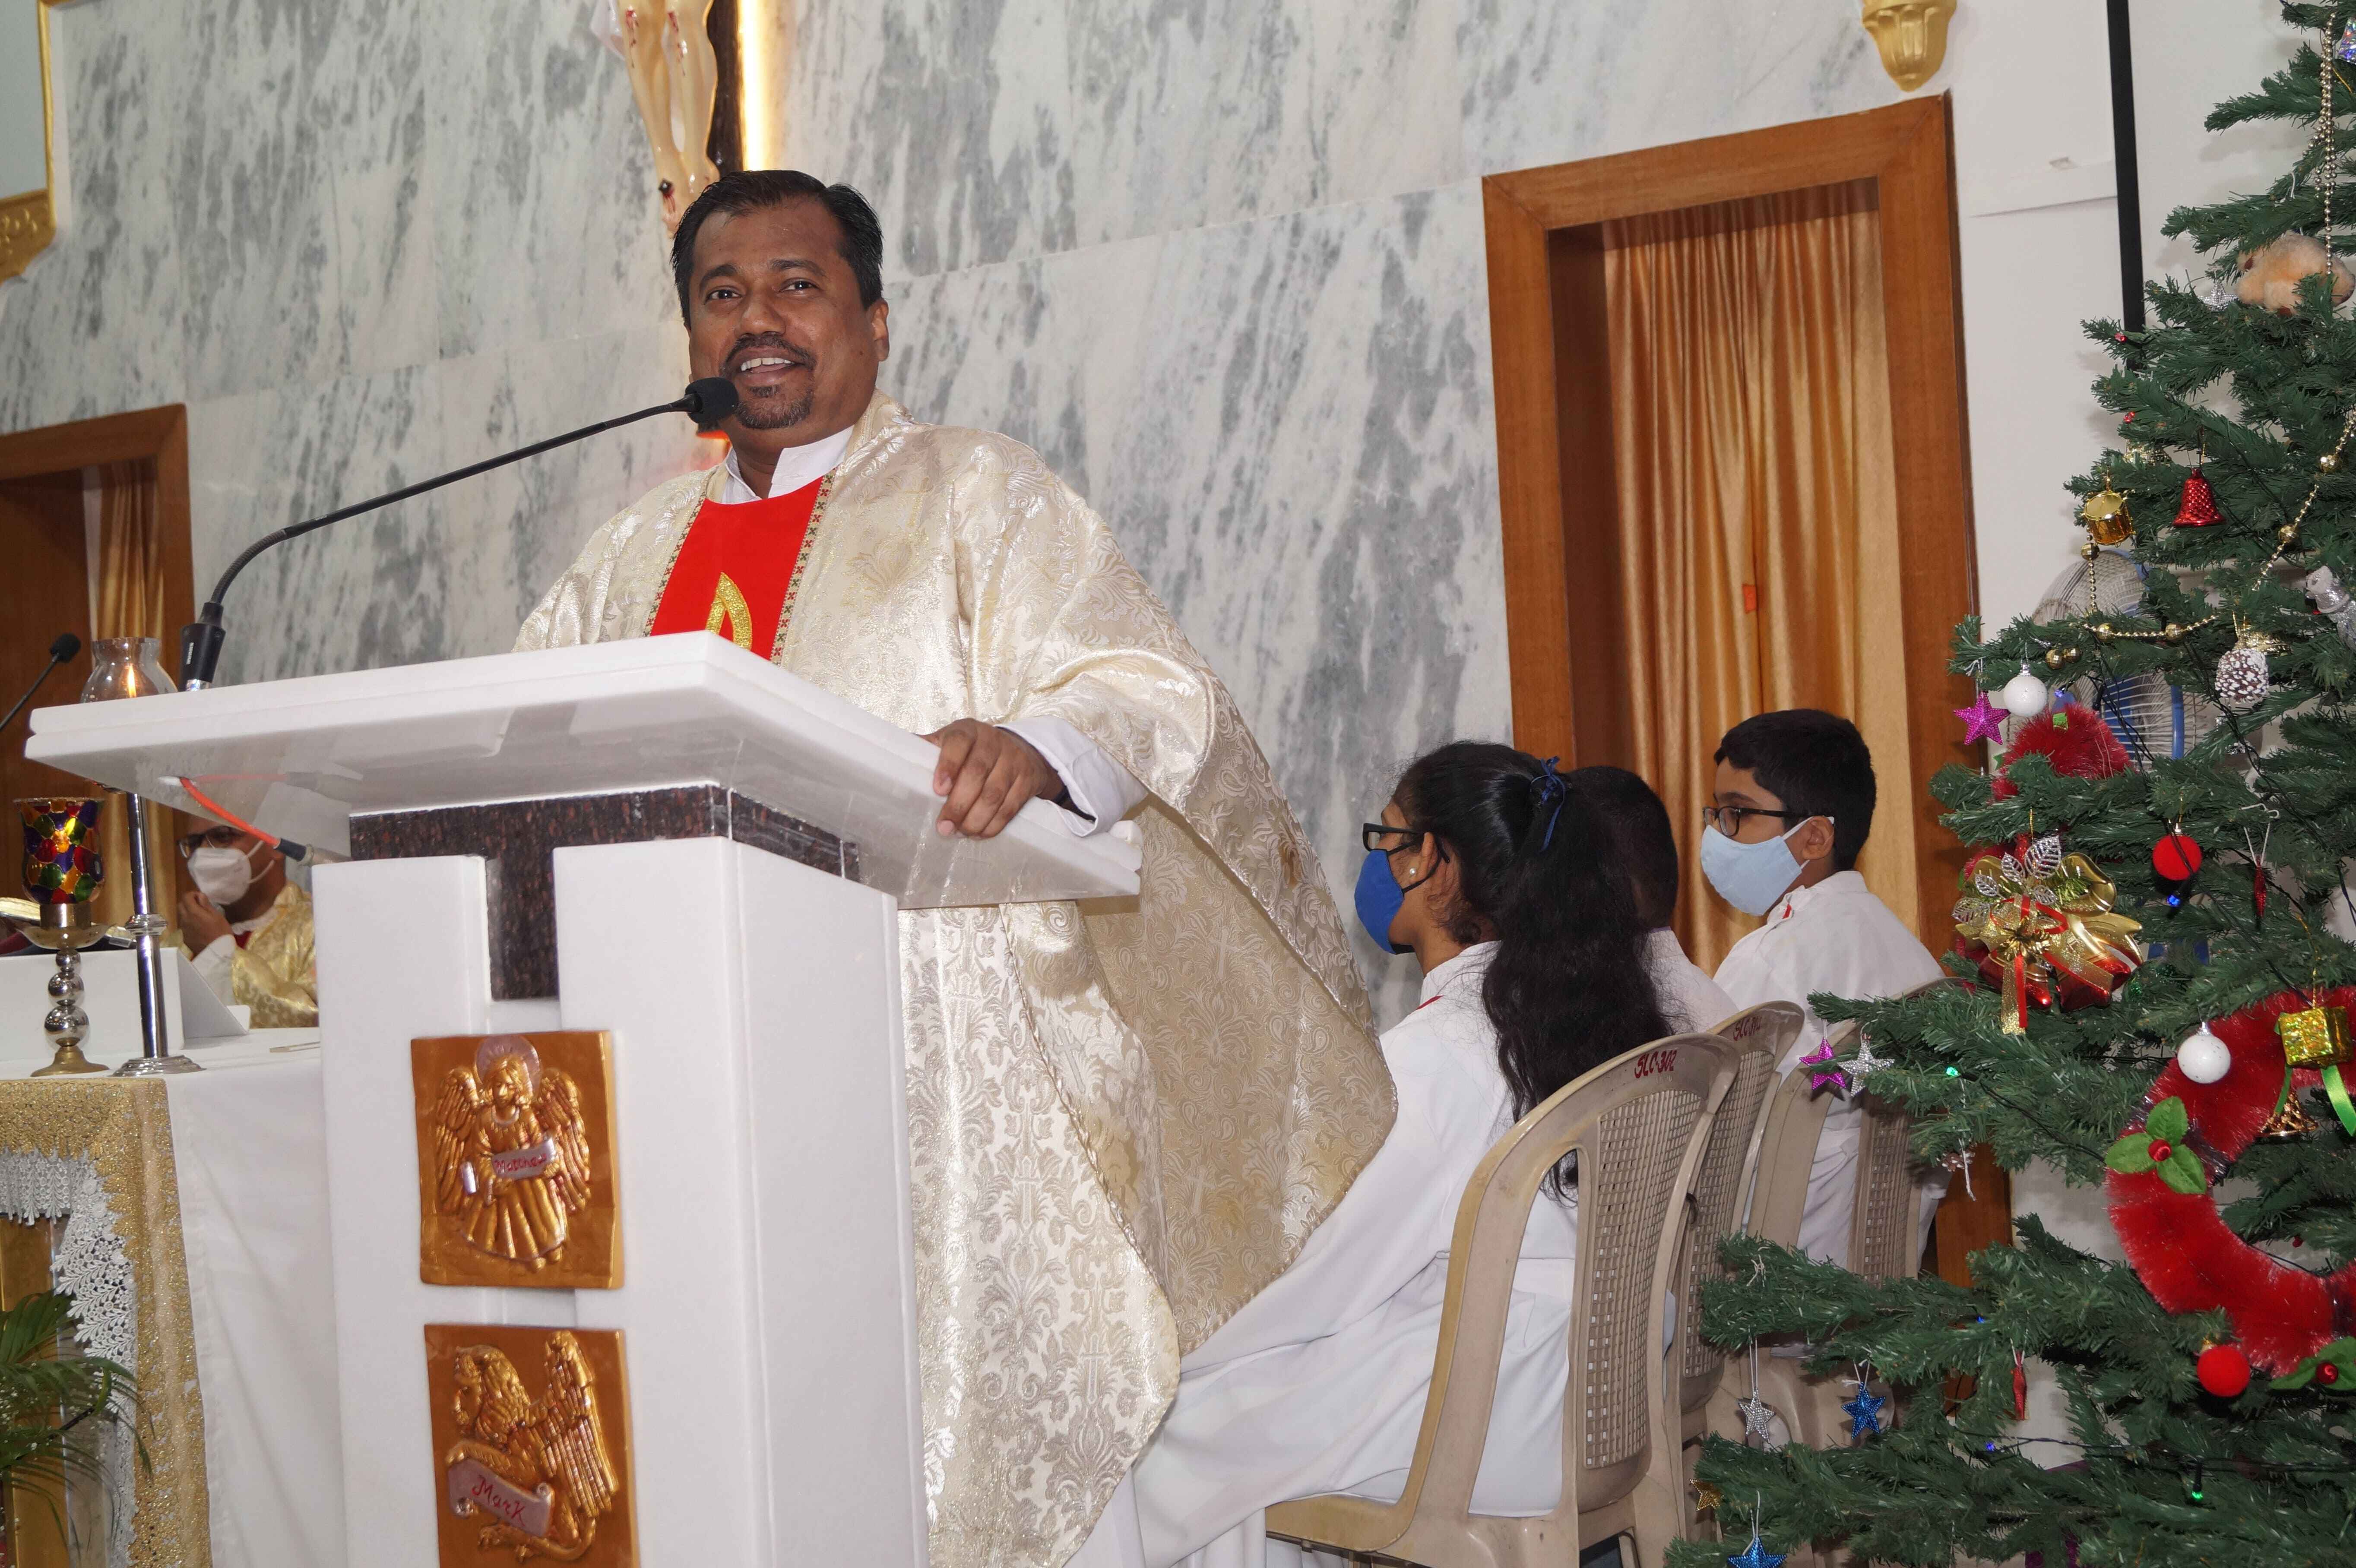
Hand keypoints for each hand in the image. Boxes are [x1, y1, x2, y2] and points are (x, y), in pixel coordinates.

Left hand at [179, 889, 231, 949]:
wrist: (216, 952)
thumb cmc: (220, 931)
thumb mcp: (217, 916)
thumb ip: (206, 905)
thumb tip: (199, 895)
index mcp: (193, 912)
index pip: (186, 897)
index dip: (192, 894)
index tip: (200, 897)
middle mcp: (184, 918)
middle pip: (180, 905)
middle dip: (188, 902)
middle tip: (199, 905)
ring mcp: (183, 928)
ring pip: (181, 915)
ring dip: (187, 912)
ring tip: (199, 916)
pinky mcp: (184, 936)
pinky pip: (183, 925)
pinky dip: (188, 922)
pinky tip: (198, 927)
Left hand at [922, 720, 1059, 839]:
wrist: (1020, 750)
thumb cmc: (973, 751)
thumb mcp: (951, 742)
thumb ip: (927, 750)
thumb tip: (890, 758)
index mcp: (968, 731)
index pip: (959, 743)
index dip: (948, 765)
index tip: (938, 790)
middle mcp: (993, 742)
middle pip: (977, 773)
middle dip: (959, 804)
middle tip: (944, 827)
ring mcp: (1014, 760)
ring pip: (995, 794)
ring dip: (975, 819)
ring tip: (959, 833)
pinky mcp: (1027, 780)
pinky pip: (1011, 807)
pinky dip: (994, 824)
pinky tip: (978, 834)